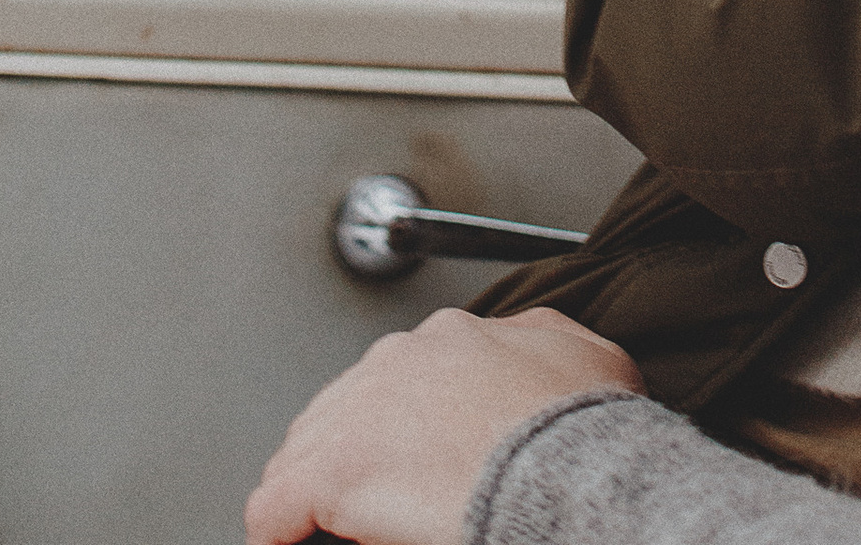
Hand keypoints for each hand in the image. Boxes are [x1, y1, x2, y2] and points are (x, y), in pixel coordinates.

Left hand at [246, 308, 640, 544]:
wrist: (567, 467)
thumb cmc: (584, 427)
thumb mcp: (584, 356)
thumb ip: (538, 342)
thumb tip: (527, 351)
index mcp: (452, 337)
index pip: (398, 379)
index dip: (401, 425)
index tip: (412, 456)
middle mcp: (399, 362)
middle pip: (343, 409)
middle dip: (350, 451)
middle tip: (369, 497)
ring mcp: (360, 414)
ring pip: (304, 452)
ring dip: (311, 488)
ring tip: (325, 524)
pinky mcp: (334, 472)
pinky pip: (276, 506)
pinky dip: (279, 527)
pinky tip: (286, 540)